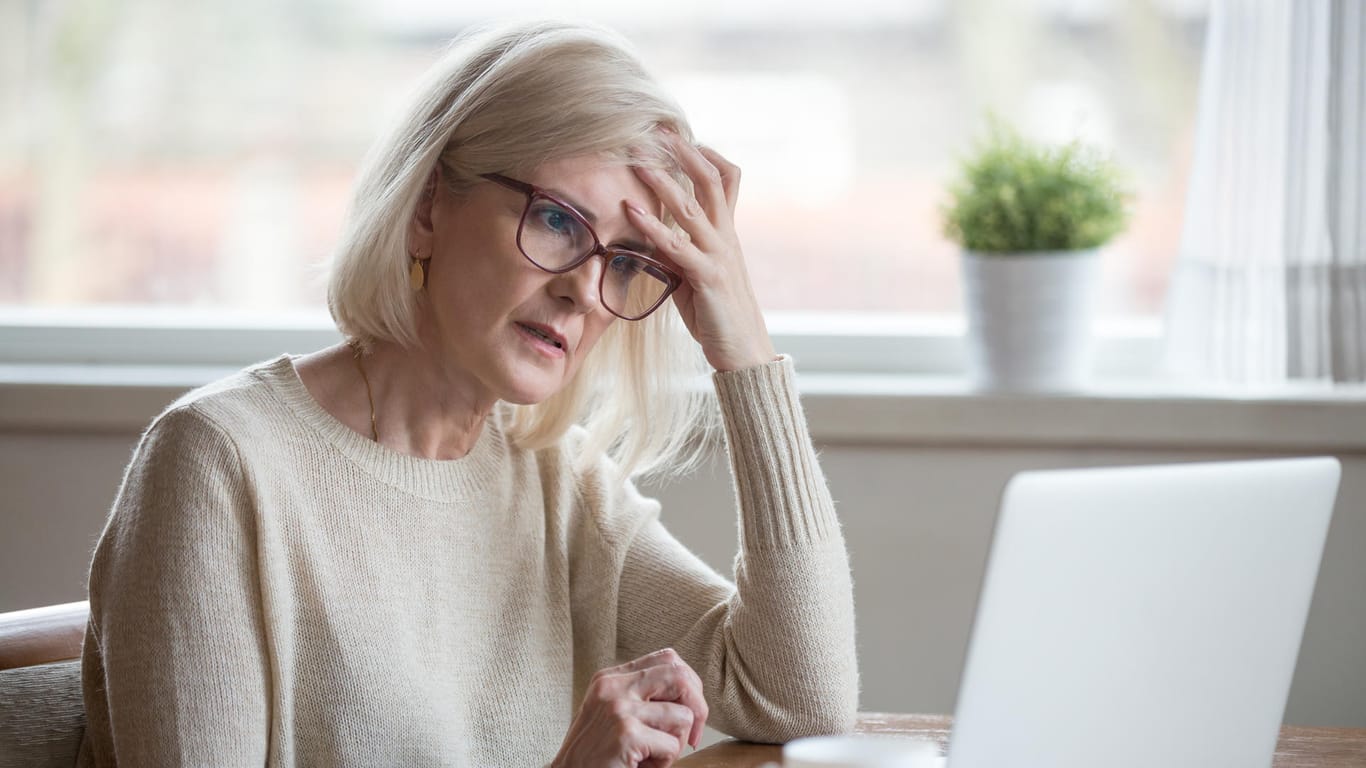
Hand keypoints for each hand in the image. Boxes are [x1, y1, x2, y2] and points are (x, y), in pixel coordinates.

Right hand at [551, 648, 708, 767]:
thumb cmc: (596, 756)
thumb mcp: (613, 715)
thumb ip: (642, 696)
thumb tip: (691, 693)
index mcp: (610, 678)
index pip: (668, 659)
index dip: (690, 686)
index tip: (688, 713)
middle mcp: (613, 687)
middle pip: (680, 676)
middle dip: (698, 707)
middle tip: (693, 736)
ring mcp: (619, 708)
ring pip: (683, 716)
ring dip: (677, 744)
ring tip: (652, 756)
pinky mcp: (626, 734)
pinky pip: (672, 746)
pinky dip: (665, 763)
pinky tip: (642, 766)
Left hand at [626, 132, 775, 371]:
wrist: (744, 351)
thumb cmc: (717, 315)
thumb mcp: (695, 275)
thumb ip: (678, 251)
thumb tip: (650, 235)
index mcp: (727, 234)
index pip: (726, 180)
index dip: (707, 154)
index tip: (682, 136)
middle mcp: (727, 237)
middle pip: (710, 181)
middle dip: (683, 152)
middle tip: (657, 129)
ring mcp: (720, 255)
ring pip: (692, 207)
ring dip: (662, 181)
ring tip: (637, 160)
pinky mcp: (708, 277)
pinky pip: (678, 245)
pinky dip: (652, 226)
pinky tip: (631, 211)